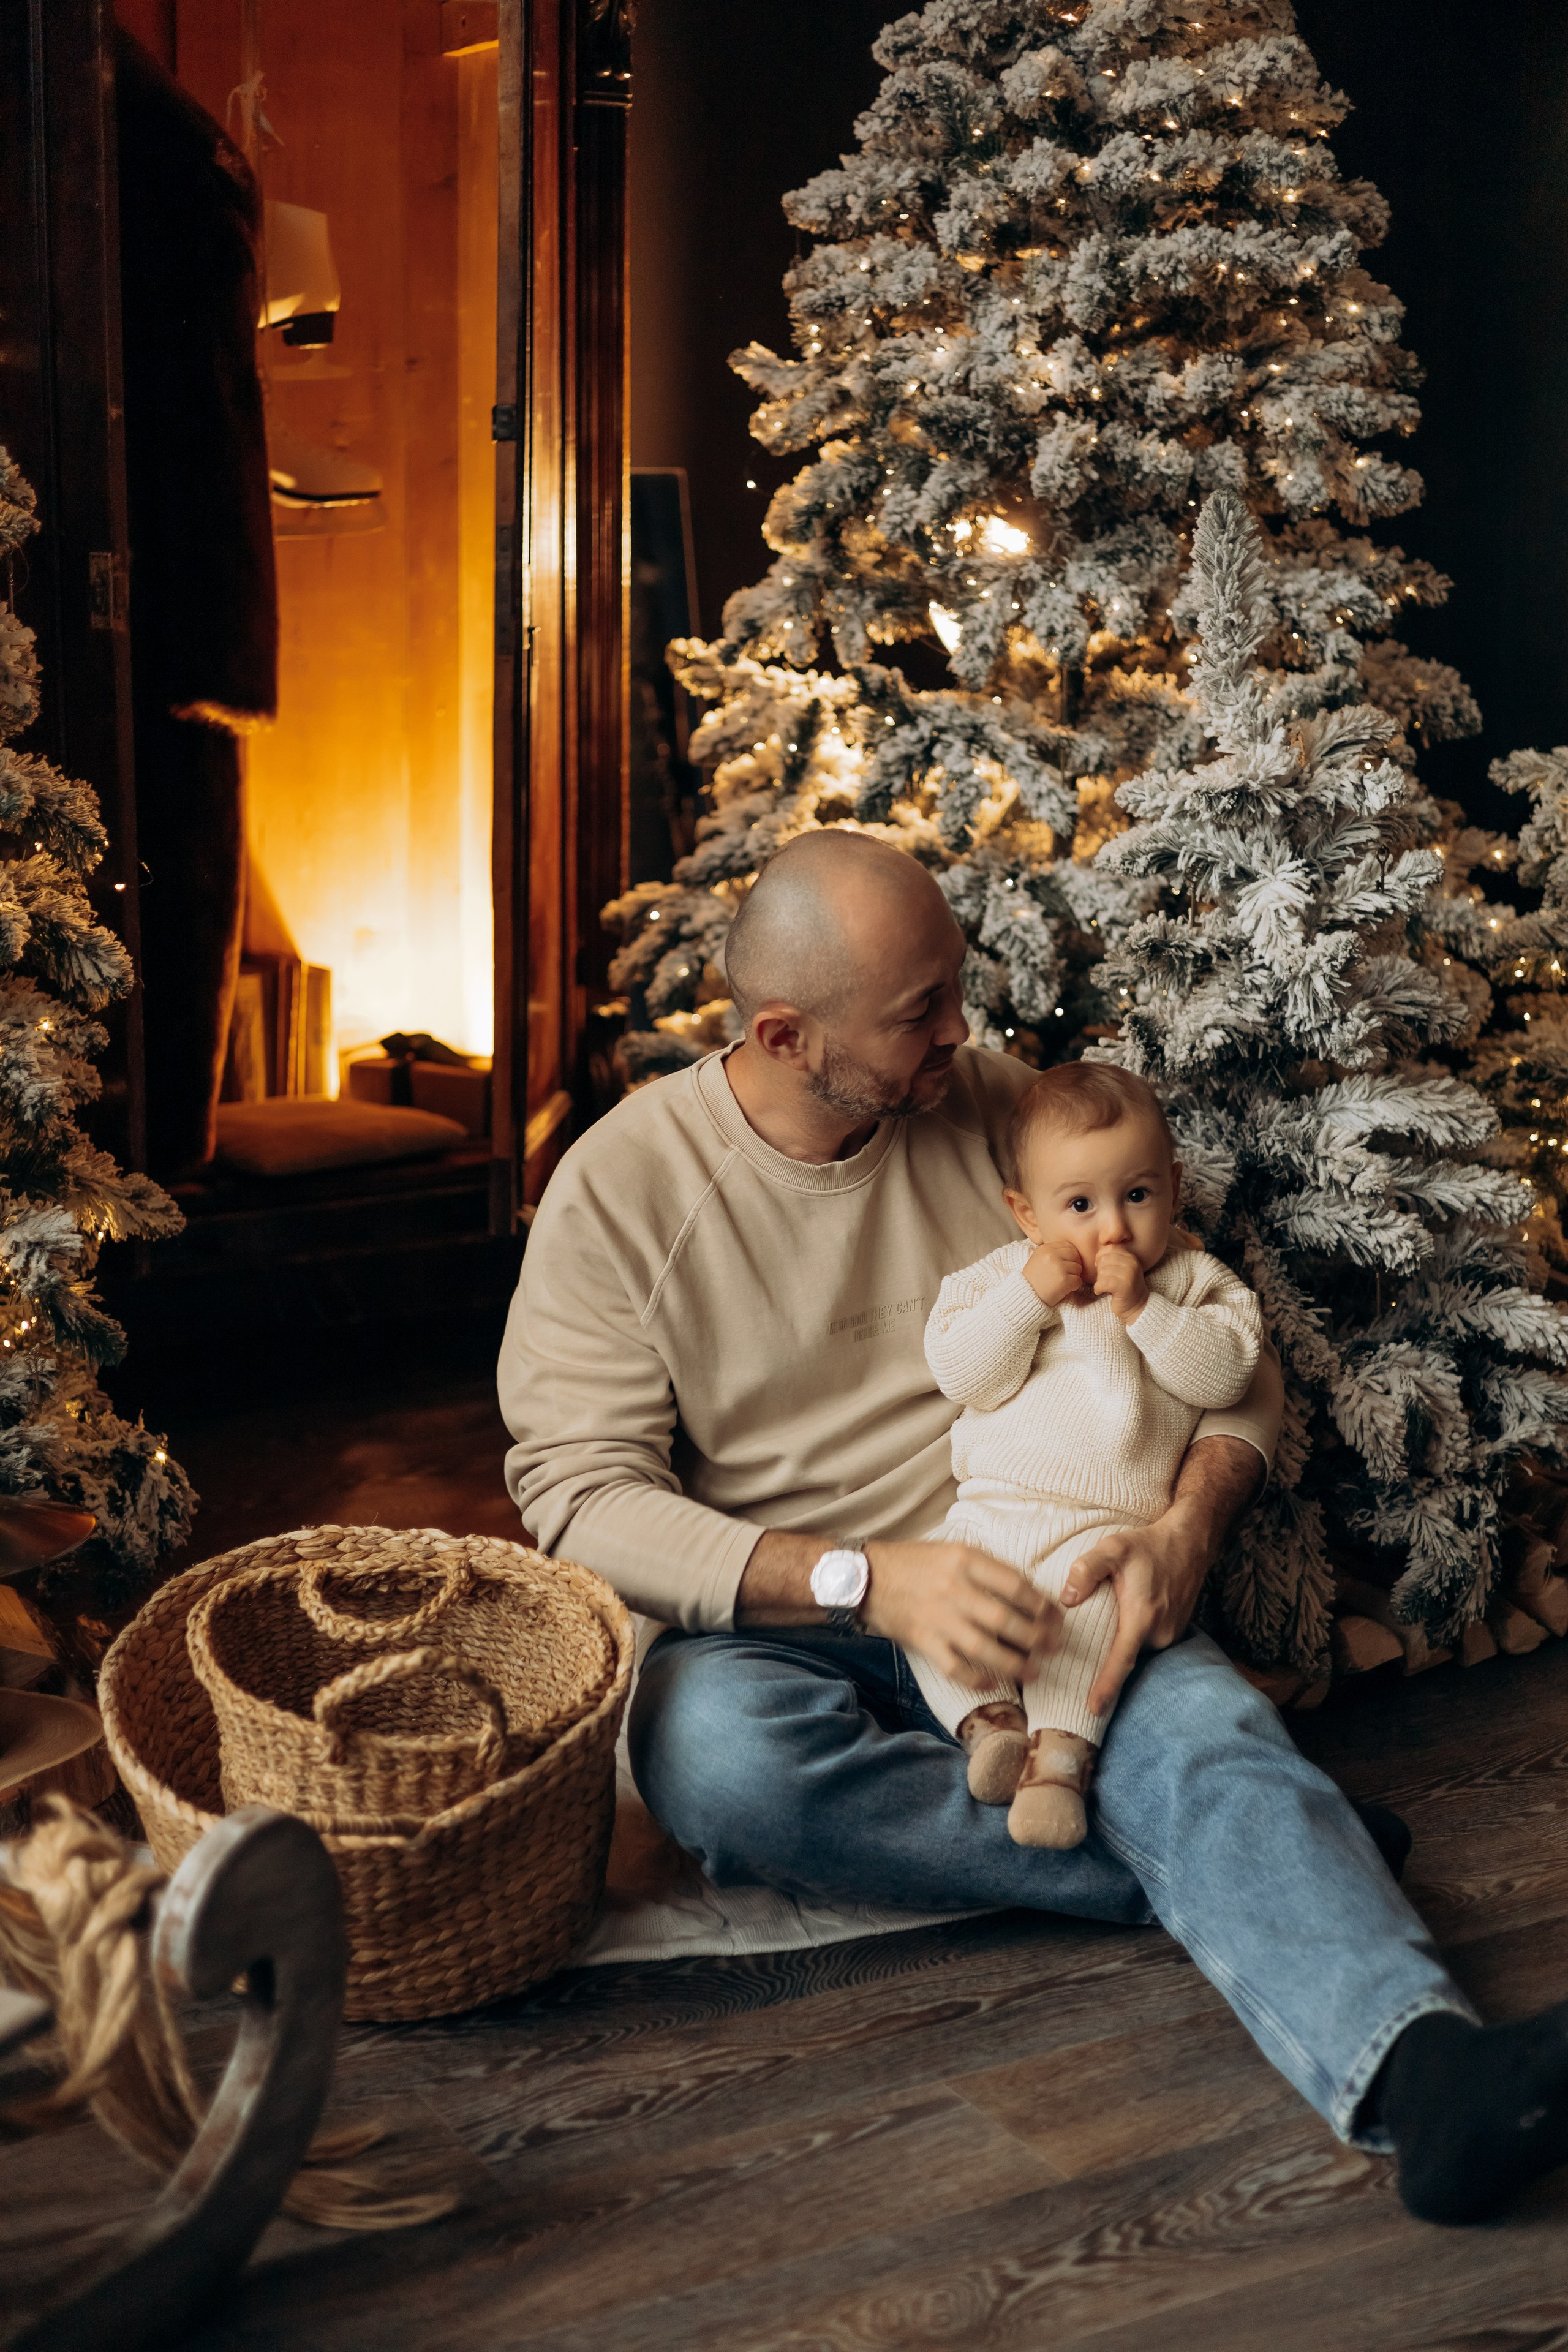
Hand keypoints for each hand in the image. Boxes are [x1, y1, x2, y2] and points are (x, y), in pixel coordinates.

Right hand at [861, 1540, 1059, 1688]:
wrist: (865, 1578)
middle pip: (1006, 1619)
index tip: (1056, 1616)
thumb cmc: (914, 1562)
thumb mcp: (952, 1550)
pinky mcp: (923, 1641)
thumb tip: (1029, 1593)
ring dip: (1015, 1664)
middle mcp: (954, 1589)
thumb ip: (986, 1568)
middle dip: (1037, 1638)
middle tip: (1054, 1647)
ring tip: (1035, 1672)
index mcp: (964, 1560)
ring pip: (986, 1648)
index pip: (1015, 1584)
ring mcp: (938, 1618)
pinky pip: (956, 1667)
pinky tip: (993, 1683)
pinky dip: (977, 1679)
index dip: (1041, 1604)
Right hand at [1024, 1242, 1086, 1306]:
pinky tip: (1063, 1288)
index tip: (1064, 1265)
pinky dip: (1074, 1286)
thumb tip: (1074, 1250)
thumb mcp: (1038, 1258)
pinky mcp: (1063, 1280)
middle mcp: (1051, 1255)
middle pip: (1075, 1256)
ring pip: (1078, 1268)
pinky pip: (1078, 1280)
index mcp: (1045, 1248)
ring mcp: (1058, 1267)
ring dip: (1073, 1277)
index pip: (1068, 1246)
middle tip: (1065, 1274)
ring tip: (1061, 1282)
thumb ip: (1053, 1252)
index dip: (1070, 1256)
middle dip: (1073, 1265)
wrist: (1026, 1296)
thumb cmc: (1034, 1279)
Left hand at [1060, 1503, 1211, 1717]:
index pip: (1121, 1662)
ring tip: (1098, 1639)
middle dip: (1104, 1663)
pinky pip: (1148, 1643)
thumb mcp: (1113, 1549)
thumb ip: (1086, 1570)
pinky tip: (1121, 1625)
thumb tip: (1066, 1598)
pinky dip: (1133, 1639)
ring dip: (1119, 1647)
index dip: (1106, 1687)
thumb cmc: (1148, 1545)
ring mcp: (1171, 1634)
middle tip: (1078, 1665)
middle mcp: (1160, 1632)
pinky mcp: (1175, 1631)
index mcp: (1142, 1617)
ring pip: (1136, 1649)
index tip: (1093, 1709)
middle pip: (1125, 1657)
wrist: (1189, 1541)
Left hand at [1094, 1243, 1147, 1322]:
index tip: (1100, 1266)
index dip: (1100, 1256)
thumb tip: (1097, 1256)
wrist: (1138, 1306)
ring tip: (1106, 1287)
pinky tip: (1101, 1292)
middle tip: (1105, 1280)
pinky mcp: (1123, 1287)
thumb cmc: (1125, 1287)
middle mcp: (1132, 1264)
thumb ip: (1113, 1259)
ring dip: (1099, 1281)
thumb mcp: (1123, 1269)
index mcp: (1131, 1257)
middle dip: (1100, 1271)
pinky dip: (1098, 1289)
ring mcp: (1129, 1275)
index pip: (1110, 1248)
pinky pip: (1101, 1283)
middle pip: (1104, 1260)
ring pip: (1102, 1272)